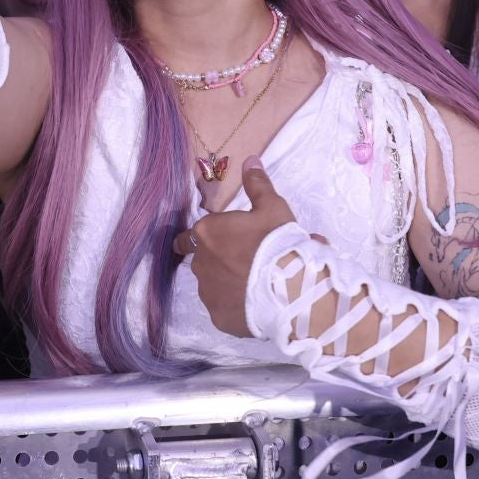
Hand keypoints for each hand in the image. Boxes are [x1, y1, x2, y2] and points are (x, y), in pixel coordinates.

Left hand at [173, 159, 298, 336]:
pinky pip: (225, 308)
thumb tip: (249, 160)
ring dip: (229, 283)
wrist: (290, 289)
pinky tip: (257, 302)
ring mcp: (208, 294)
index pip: (188, 237)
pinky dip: (236, 306)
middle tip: (249, 261)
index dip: (200, 239)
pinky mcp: (219, 318)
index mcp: (207, 234)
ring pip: (214, 286)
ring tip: (258, 284)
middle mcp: (200, 264)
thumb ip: (258, 185)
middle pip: (204, 261)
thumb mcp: (272, 208)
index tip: (216, 242)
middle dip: (221, 260)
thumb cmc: (277, 243)